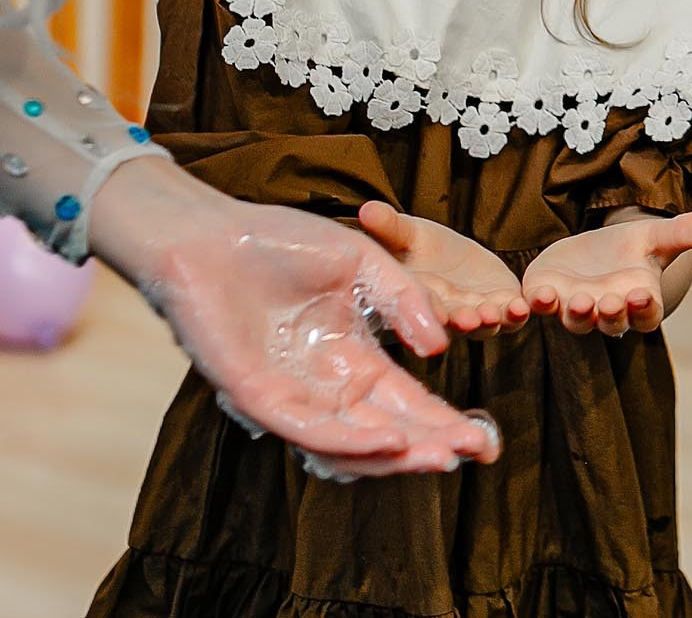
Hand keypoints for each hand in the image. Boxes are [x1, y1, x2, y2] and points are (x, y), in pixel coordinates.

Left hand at [90, 158, 500, 478]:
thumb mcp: (361, 262)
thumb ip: (403, 300)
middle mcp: (322, 385)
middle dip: (432, 444)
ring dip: (396, 454)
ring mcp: (289, 394)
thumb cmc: (276, 241)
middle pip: (385, 429)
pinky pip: (306, 428)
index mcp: (350, 356)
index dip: (444, 419)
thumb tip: (439, 348)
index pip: (405, 400)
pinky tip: (389, 439)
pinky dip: (348, 439)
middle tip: (478, 452)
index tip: (484, 437)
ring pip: (348, 442)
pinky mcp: (254, 396)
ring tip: (442, 456)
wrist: (208, 234)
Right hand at [358, 204, 527, 336]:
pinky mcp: (502, 307)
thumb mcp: (407, 233)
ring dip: (489, 321)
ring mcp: (474, 315)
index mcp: (417, 300)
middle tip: (467, 319)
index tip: (435, 312)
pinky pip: (511, 316)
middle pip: (452, 323)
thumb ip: (389, 228)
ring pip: (483, 325)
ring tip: (493, 313)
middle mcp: (444, 316)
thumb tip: (365, 210)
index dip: (427, 313)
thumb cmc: (422, 247)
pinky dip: (517, 313)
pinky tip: (523, 306)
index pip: (420, 310)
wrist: (455, 254)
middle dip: (460, 323)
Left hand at [523, 212, 691, 335]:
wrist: (592, 252)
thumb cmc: (629, 249)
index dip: (643, 308)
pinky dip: (540, 303)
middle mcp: (607, 310)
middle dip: (609, 313)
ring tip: (579, 300)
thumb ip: (684, 232)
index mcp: (638, 299)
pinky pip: (542, 307)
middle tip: (608, 302)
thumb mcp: (656, 236)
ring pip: (576, 320)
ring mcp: (575, 307)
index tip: (642, 294)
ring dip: (577, 314)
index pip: (645, 313)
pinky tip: (540, 293)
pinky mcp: (547, 297)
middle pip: (610, 321)